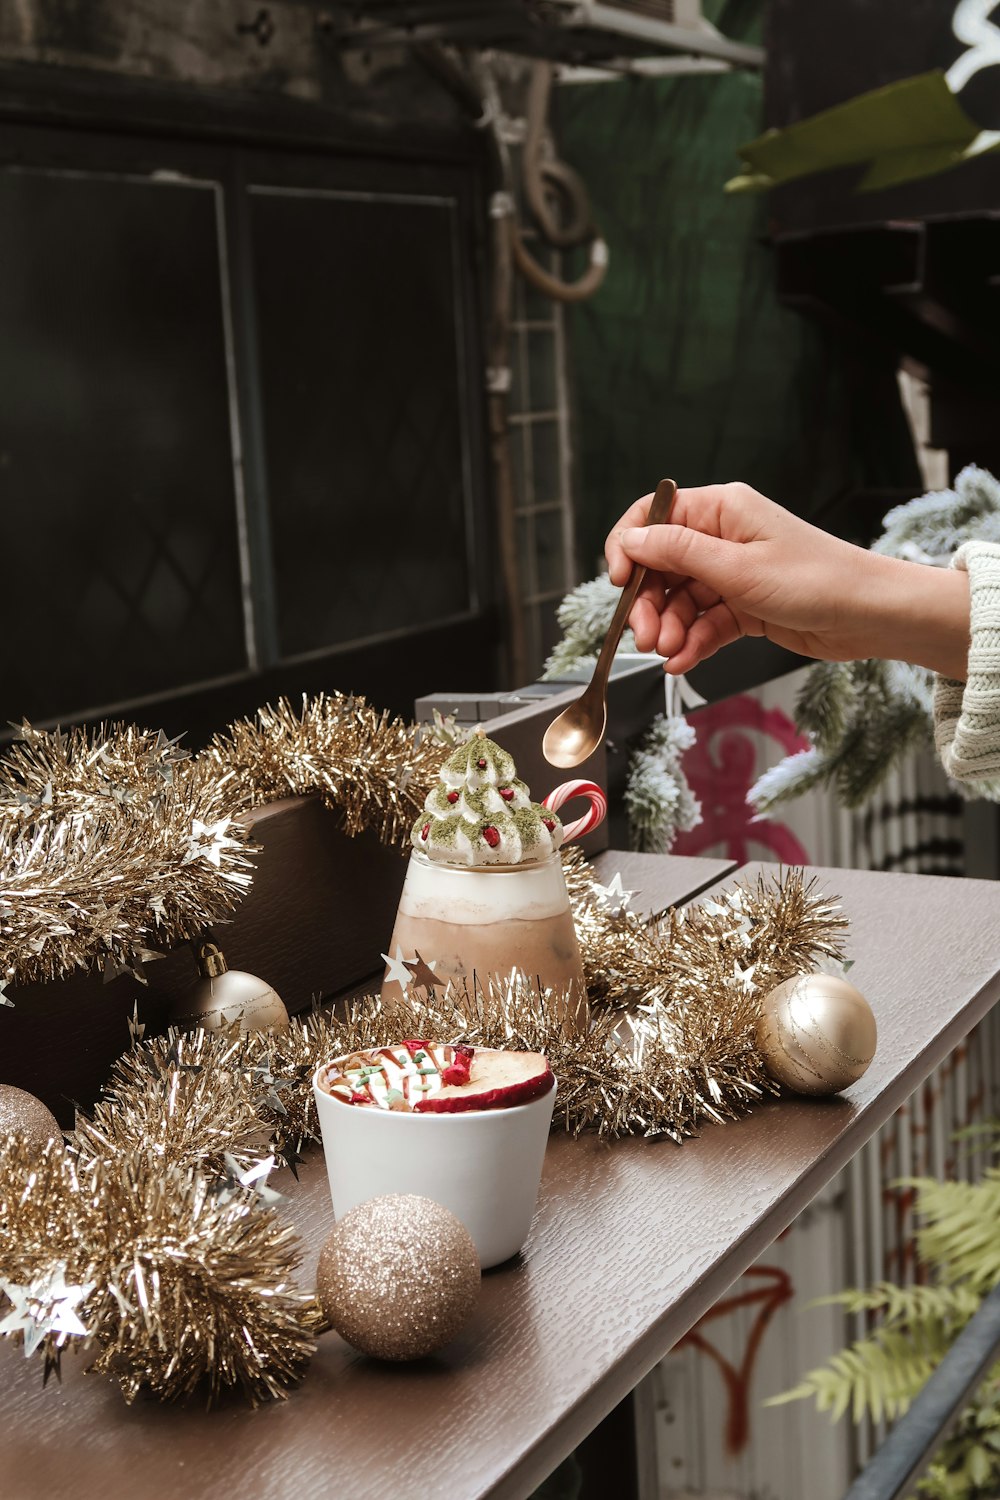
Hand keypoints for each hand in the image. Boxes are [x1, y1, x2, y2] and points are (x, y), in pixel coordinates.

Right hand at [605, 482, 969, 679]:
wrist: (869, 616)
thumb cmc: (815, 579)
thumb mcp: (738, 568)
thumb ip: (679, 553)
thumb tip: (631, 540)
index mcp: (721, 510)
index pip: (654, 517)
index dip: (629, 548)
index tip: (619, 582)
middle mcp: (722, 537)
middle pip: (661, 567)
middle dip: (648, 603)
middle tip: (644, 637)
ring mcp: (732, 573)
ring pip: (680, 600)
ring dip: (668, 628)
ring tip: (668, 653)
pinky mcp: (743, 606)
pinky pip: (703, 623)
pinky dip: (691, 643)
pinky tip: (682, 662)